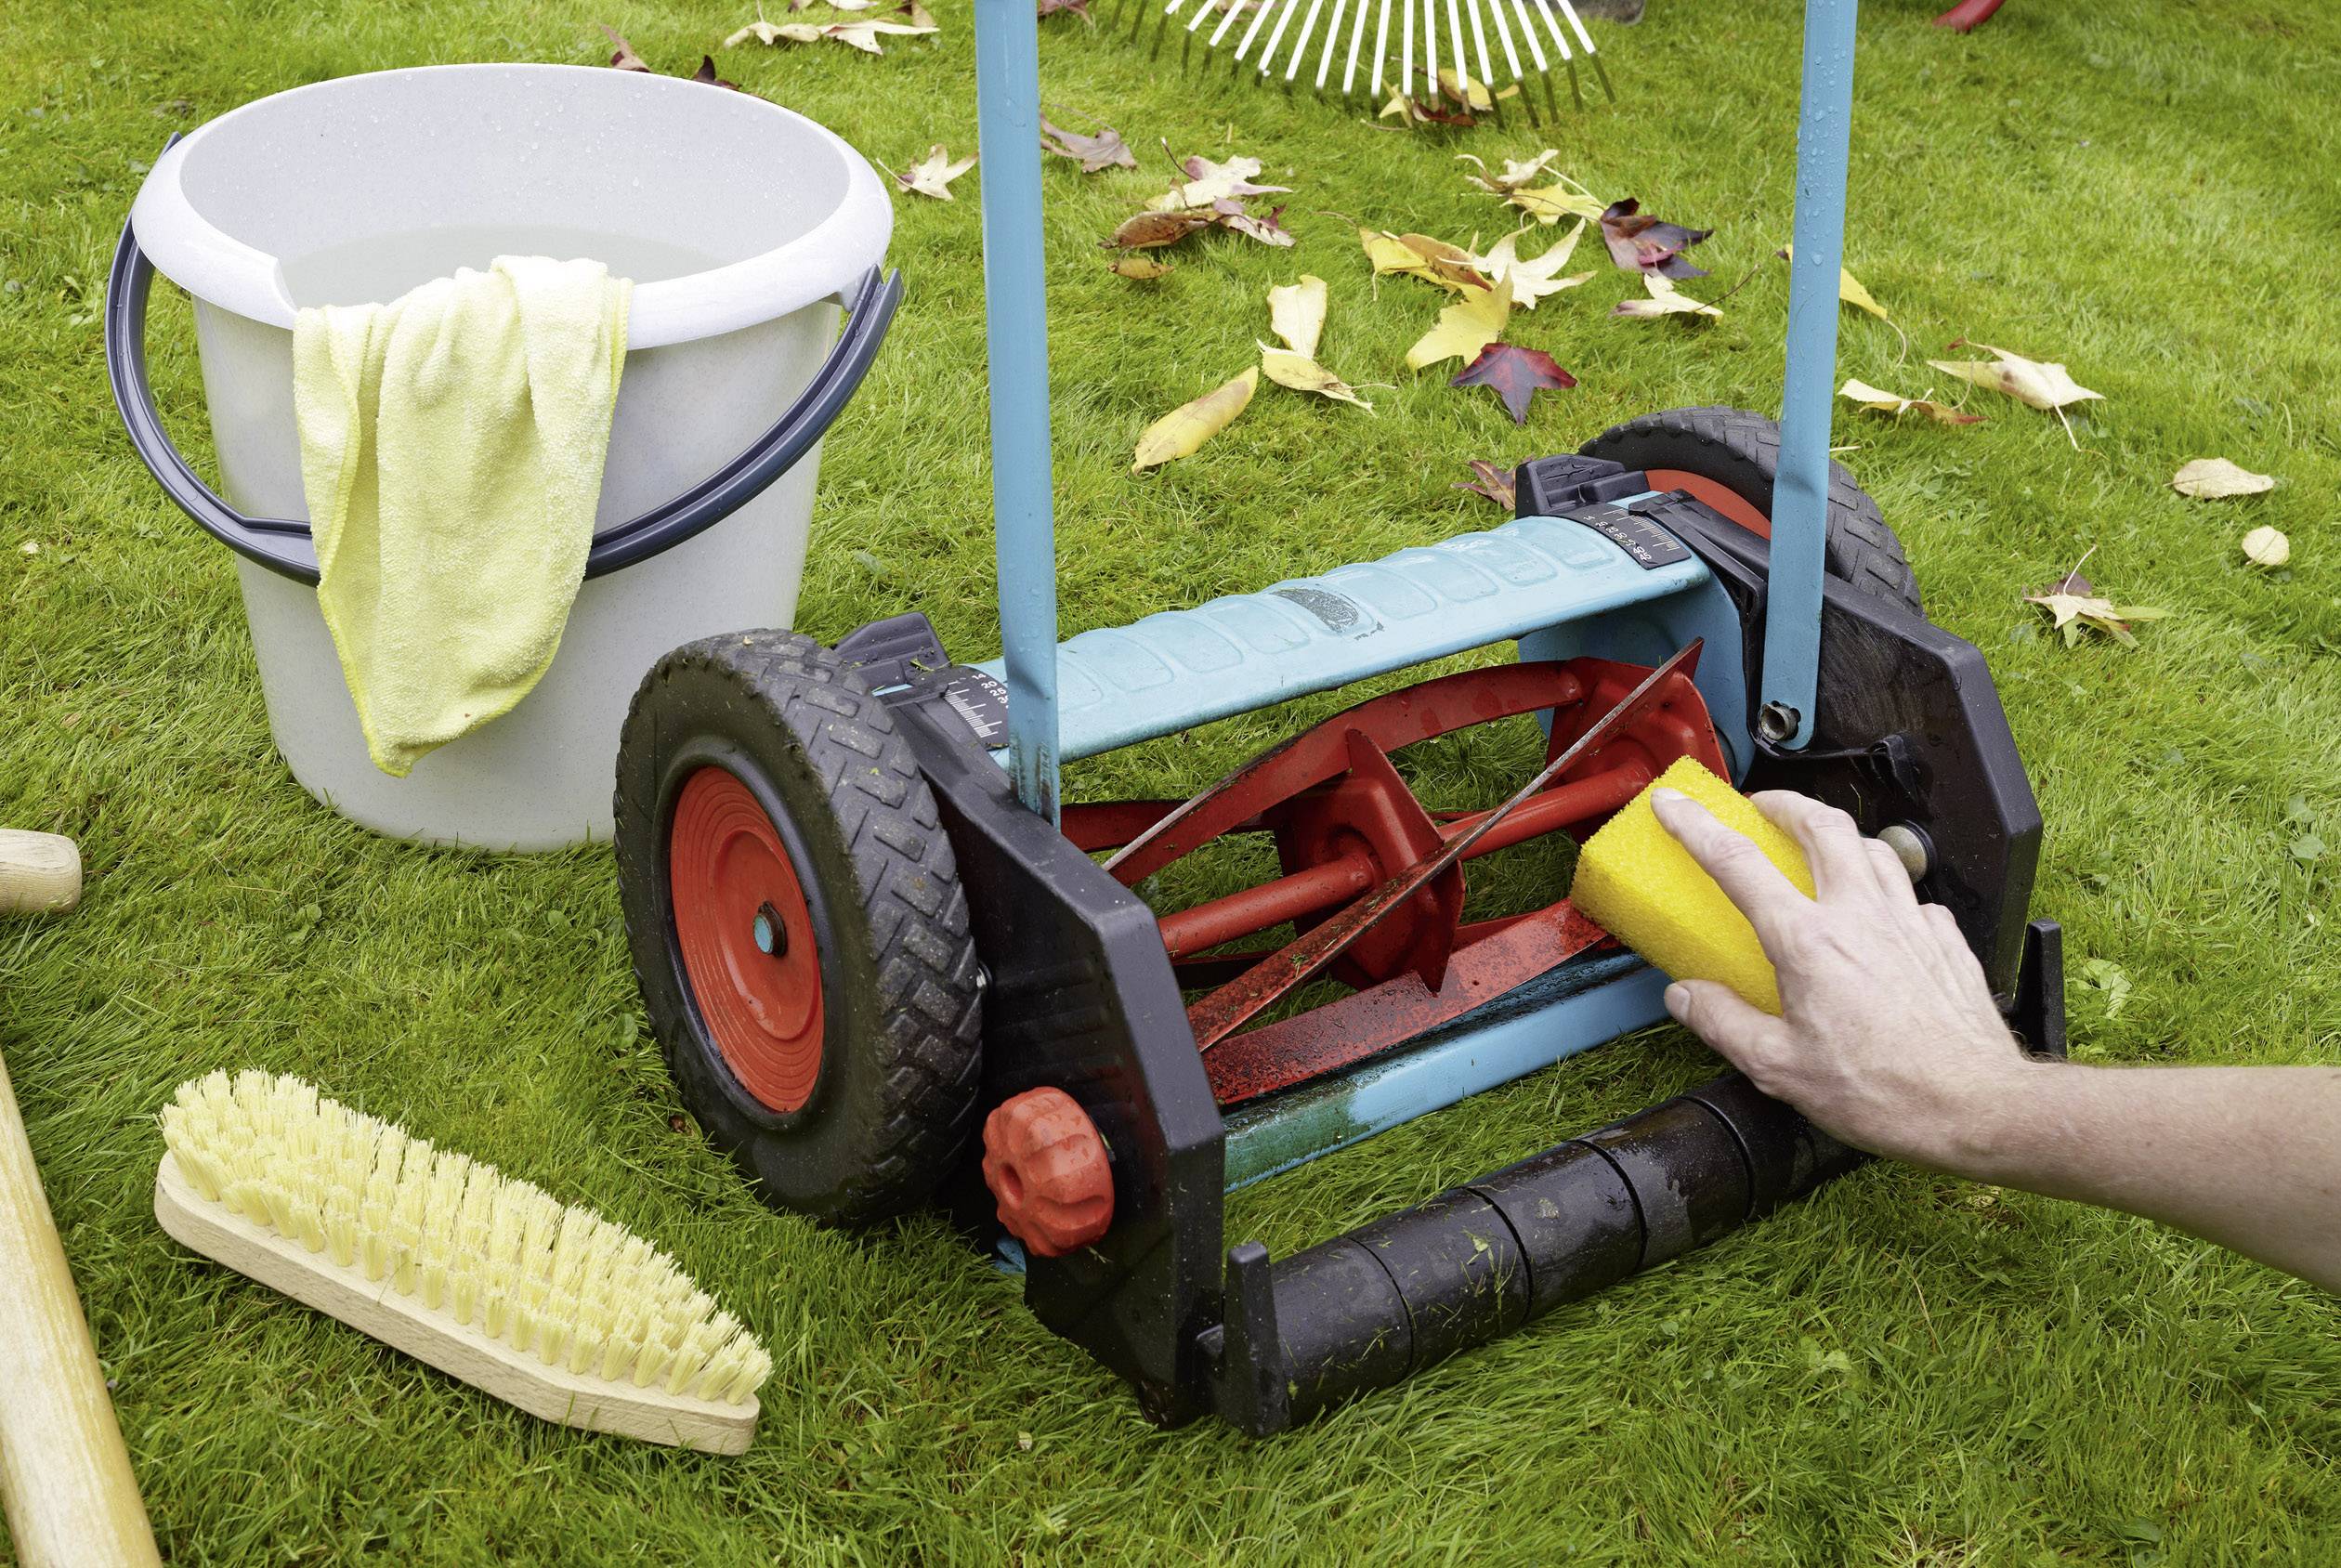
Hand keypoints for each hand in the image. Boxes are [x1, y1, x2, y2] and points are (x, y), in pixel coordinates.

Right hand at [1648, 787, 2037, 1169]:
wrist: (1974, 1104)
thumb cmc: (1886, 1091)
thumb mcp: (1780, 1069)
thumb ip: (1724, 1024)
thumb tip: (1687, 997)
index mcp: (1808, 943)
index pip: (1738, 863)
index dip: (1697, 826)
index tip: (1676, 807)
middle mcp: (1859, 917)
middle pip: (1820, 825)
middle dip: (1784, 803)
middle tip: (1762, 807)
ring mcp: (1908, 921)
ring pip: (1873, 847)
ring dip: (1838, 836)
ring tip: (1820, 847)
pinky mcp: (1944, 939)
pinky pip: (1911, 893)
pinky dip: (1886, 888)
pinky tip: (1879, 912)